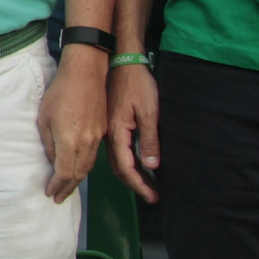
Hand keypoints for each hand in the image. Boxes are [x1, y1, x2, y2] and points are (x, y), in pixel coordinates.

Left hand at [36, 46, 107, 202]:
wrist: (86, 74)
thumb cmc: (60, 93)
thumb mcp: (44, 118)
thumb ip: (49, 143)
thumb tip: (53, 161)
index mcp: (70, 140)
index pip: (65, 173)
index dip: (57, 186)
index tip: (50, 193)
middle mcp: (86, 142)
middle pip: (79, 174)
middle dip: (68, 188)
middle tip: (58, 197)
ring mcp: (97, 137)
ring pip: (89, 166)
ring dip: (78, 180)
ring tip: (68, 188)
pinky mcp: (102, 130)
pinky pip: (94, 156)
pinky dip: (86, 167)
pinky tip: (79, 169)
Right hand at [106, 62, 159, 202]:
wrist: (120, 61)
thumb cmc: (136, 83)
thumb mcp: (149, 111)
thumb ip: (149, 139)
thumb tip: (151, 166)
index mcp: (117, 132)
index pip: (126, 167)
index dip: (140, 185)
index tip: (152, 197)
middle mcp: (108, 134)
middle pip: (118, 167)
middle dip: (134, 184)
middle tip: (151, 196)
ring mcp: (106, 128)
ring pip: (114, 159)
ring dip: (129, 174)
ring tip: (145, 184)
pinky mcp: (108, 123)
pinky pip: (114, 150)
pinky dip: (125, 162)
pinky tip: (134, 163)